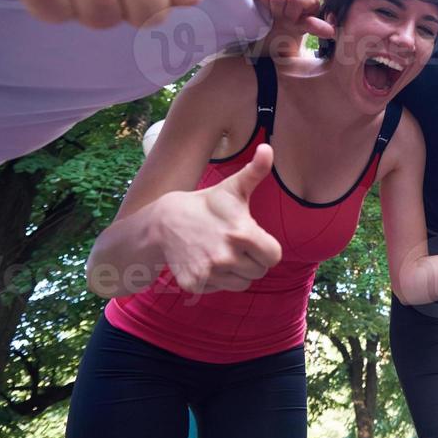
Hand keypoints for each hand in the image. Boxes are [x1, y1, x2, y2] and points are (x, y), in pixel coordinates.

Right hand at [150, 144, 283, 292]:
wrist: (164, 222)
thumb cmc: (206, 204)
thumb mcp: (232, 188)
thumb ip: (256, 171)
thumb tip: (269, 147)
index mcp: (242, 234)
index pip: (273, 257)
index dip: (266, 249)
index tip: (253, 238)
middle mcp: (226, 257)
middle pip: (258, 272)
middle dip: (251, 260)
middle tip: (234, 244)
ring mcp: (209, 273)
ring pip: (241, 284)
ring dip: (236, 272)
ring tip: (221, 252)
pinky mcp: (194, 285)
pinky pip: (221, 289)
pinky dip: (217, 280)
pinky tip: (207, 261)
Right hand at [252, 0, 335, 56]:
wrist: (279, 20)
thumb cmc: (293, 24)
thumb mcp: (303, 27)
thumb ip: (315, 27)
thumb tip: (330, 32)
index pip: (295, 0)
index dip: (289, 15)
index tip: (291, 20)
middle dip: (277, 11)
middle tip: (280, 15)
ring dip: (266, 4)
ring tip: (273, 8)